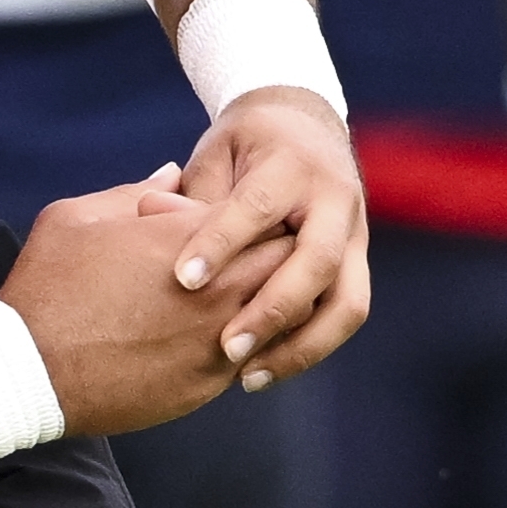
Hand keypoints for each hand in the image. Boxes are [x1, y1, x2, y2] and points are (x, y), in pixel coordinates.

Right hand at [0, 167, 298, 439]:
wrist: (28, 374)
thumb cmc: (47, 287)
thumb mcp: (77, 218)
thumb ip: (134, 191)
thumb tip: (172, 173)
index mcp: (189, 240)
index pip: (263, 215)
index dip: (252, 212)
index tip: (231, 216)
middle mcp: (218, 291)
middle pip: (289, 263)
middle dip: (278, 251)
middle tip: (254, 250)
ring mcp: (217, 342)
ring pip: (284, 316)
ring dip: (271, 300)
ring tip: (244, 292)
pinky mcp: (207, 385)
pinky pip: (254, 356)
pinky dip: (248, 341)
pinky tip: (218, 333)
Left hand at [175, 89, 369, 386]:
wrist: (306, 129)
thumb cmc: (246, 147)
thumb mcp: (216, 155)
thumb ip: (191, 195)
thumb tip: (149, 217)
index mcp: (292, 165)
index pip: (258, 207)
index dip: (221, 244)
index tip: (183, 281)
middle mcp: (335, 200)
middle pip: (318, 262)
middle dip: (273, 310)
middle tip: (225, 348)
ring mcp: (356, 236)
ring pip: (347, 303)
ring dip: (301, 346)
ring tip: (246, 378)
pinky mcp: (358, 265)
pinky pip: (344, 315)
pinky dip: (308, 348)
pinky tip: (263, 370)